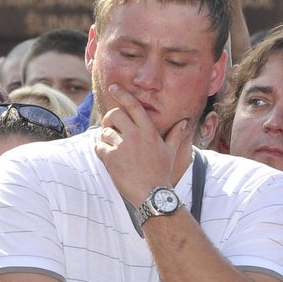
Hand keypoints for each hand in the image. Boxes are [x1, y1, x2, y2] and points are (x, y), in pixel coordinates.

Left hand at [94, 84, 191, 204]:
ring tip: (109, 146)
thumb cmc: (161, 173)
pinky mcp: (111, 157)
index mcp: (149, 131)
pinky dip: (99, 149)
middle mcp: (135, 135)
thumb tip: (184, 122)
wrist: (152, 194)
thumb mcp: (170, 152)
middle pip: (114, 114)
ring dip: (103, 137)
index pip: (134, 106)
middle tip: (109, 127)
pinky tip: (106, 156)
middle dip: (108, 119)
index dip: (123, 95)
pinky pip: (98, 146)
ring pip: (104, 131)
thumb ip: (175, 135)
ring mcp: (122, 146)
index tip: (113, 88)